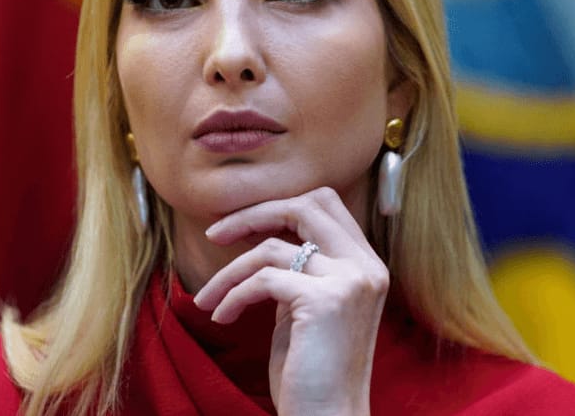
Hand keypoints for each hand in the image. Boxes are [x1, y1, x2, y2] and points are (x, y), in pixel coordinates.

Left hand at [193, 187, 388, 415]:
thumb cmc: (312, 371)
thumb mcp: (307, 307)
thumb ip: (300, 268)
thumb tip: (260, 232)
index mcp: (366, 265)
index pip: (325, 203)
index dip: (278, 207)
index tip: (240, 226)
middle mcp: (366, 267)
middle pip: (305, 205)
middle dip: (253, 215)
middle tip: (215, 235)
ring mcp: (350, 281)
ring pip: (272, 248)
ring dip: (228, 272)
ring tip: (208, 299)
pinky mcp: (324, 301)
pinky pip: (262, 280)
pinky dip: (233, 296)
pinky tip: (222, 317)